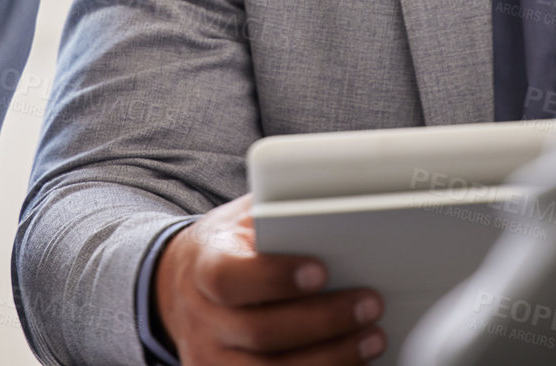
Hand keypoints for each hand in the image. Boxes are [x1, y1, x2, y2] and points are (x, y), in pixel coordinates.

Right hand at [154, 194, 385, 363]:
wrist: (184, 288)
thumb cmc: (227, 249)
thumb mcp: (240, 220)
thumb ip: (272, 215)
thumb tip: (328, 206)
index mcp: (203, 267)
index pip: (228, 279)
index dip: (275, 278)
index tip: (322, 271)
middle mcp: (201, 319)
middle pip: (260, 333)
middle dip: (322, 321)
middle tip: (368, 304)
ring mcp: (210, 359)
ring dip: (330, 359)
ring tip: (371, 338)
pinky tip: (351, 364)